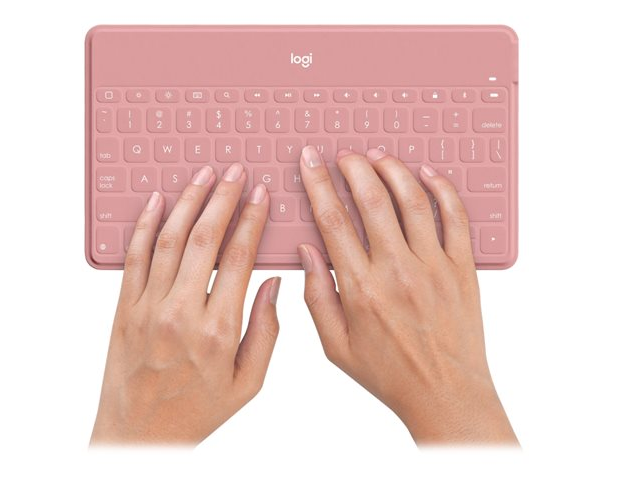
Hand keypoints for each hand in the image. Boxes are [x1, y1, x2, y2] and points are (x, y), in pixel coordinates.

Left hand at [90, 164, 279, 445]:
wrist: (139, 436)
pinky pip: (134, 257)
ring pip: (168, 239)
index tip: (260, 196)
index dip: (252, 221)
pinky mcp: (124, 309)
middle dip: (223, 198)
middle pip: (204, 239)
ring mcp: (148, 307)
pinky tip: (157, 201)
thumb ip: (266, 330)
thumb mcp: (248, 382)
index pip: (239, 258)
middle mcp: (181, 312)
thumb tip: (272, 283)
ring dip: (188, 202)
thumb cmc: (197, 410)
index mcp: (218, 329)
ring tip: (204, 175)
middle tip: (235, 172)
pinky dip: (145, 225)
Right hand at [297, 146, 517, 444]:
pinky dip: (442, 189)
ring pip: (412, 200)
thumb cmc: (388, 374)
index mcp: (360, 288)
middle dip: (353, 166)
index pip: (332, 220)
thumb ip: (316, 296)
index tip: (310, 161)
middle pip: (371, 199)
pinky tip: (427, 175)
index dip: (318, 183)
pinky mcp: (462, 268)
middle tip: (344, 155)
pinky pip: (455, 218)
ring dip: (392, 170)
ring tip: (377, 157)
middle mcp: (397, 270)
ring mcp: (433, 266)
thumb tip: (308, 252)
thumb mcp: (336, 346)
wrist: (445, 394)